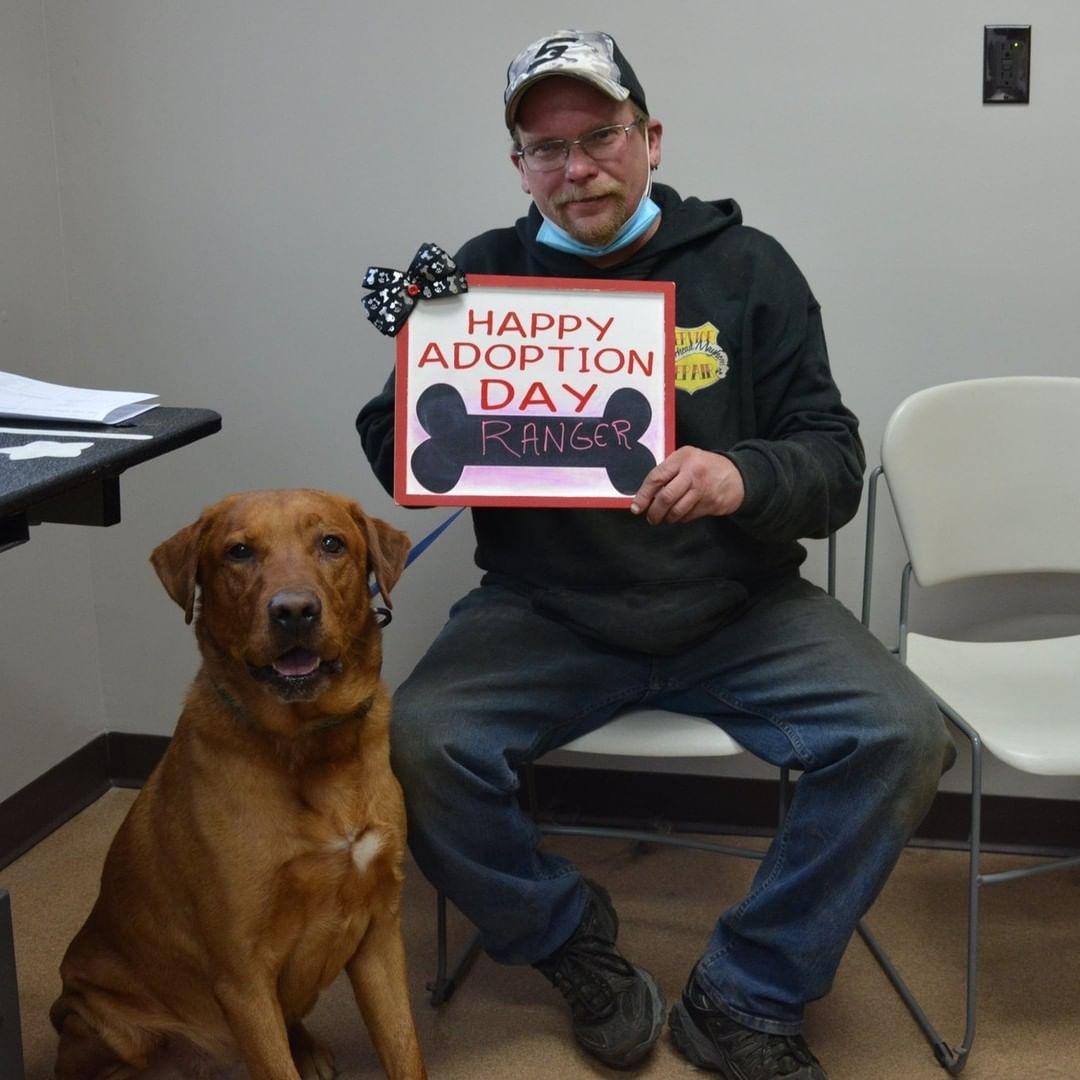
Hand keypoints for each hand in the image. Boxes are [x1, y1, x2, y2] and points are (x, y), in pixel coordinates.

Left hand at [630, 447, 744, 524]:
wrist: (737, 475)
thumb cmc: (704, 467)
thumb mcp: (686, 459)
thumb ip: (668, 472)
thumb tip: (645, 494)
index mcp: (682, 457)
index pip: (657, 477)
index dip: (643, 495)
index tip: (636, 507)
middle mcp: (692, 472)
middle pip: (666, 497)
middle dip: (654, 512)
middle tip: (650, 518)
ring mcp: (702, 489)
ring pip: (677, 510)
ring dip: (667, 518)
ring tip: (663, 518)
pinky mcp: (710, 503)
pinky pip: (688, 516)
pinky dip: (680, 519)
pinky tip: (679, 515)